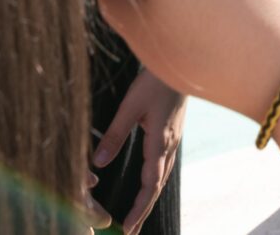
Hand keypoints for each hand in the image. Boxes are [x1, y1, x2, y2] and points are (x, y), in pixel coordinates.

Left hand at [92, 65, 184, 233]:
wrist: (182, 61)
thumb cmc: (155, 81)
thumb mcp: (130, 107)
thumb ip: (114, 135)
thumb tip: (98, 165)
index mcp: (159, 143)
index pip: (149, 185)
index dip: (138, 209)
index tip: (127, 228)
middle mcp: (169, 146)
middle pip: (157, 187)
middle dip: (144, 211)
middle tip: (131, 233)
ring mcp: (172, 140)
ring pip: (162, 177)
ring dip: (149, 199)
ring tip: (138, 216)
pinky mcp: (171, 133)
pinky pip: (164, 165)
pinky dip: (155, 182)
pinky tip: (149, 183)